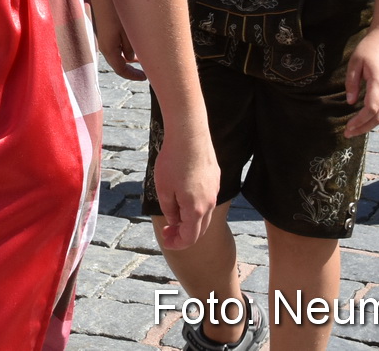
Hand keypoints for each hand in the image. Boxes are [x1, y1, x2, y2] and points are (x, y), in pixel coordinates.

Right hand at [90, 0, 145, 81]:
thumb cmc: (117, 4)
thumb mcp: (128, 29)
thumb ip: (130, 46)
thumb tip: (131, 57)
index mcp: (108, 47)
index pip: (120, 69)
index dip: (133, 76)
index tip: (145, 77)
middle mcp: (102, 41)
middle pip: (118, 58)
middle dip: (132, 63)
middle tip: (147, 64)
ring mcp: (102, 31)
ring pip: (117, 46)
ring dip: (129, 49)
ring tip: (144, 47)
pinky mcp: (103, 22)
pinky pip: (114, 36)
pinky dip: (125, 39)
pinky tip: (135, 32)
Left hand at [151, 127, 218, 249]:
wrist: (189, 134)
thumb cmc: (172, 161)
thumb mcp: (163, 189)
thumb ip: (169, 210)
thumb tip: (175, 221)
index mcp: (196, 209)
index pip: (190, 237)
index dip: (177, 243)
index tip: (166, 240)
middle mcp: (209, 203)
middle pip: (200, 229)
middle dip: (183, 234)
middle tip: (168, 232)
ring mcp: (214, 190)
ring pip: (205, 214)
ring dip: (190, 220)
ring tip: (174, 216)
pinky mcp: (215, 178)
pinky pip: (207, 198)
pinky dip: (196, 206)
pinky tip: (183, 196)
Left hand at [344, 29, 378, 136]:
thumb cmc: (369, 48)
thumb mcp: (355, 62)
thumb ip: (352, 82)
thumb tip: (350, 102)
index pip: (371, 108)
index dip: (360, 120)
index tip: (347, 127)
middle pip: (378, 116)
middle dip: (363, 127)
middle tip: (347, 134)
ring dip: (369, 125)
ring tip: (354, 131)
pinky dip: (374, 117)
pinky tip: (363, 120)